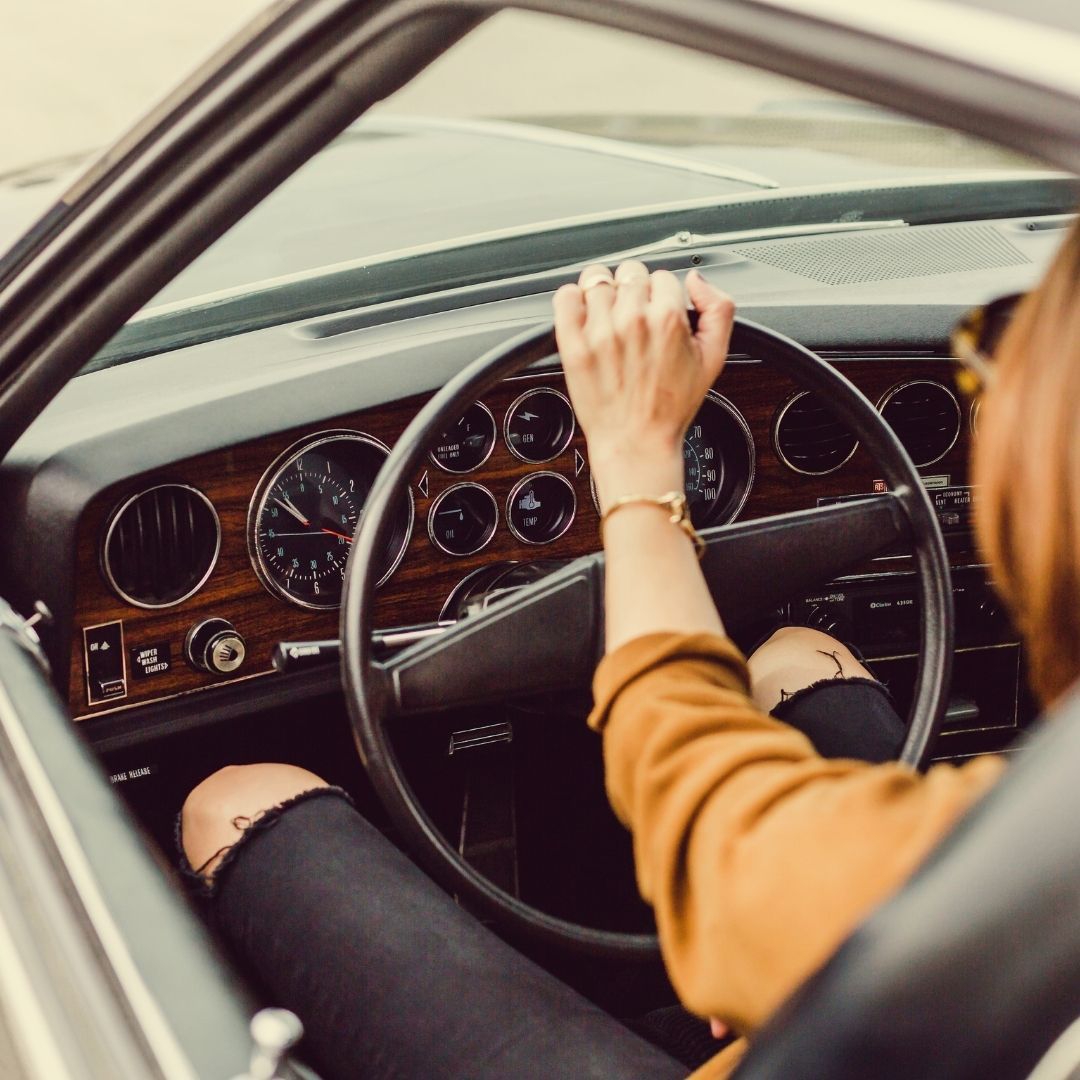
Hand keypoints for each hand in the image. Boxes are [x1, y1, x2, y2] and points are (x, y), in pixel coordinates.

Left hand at [553, 261, 733, 510]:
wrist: (636, 442)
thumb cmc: (671, 407)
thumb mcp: (714, 357)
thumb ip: (719, 309)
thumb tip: (697, 280)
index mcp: (668, 319)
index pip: (663, 276)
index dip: (662, 295)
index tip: (657, 314)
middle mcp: (632, 320)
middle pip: (630, 273)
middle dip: (635, 292)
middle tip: (634, 319)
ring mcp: (599, 331)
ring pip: (597, 280)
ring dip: (604, 294)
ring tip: (609, 320)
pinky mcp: (572, 344)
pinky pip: (565, 297)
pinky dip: (572, 299)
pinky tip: (583, 316)